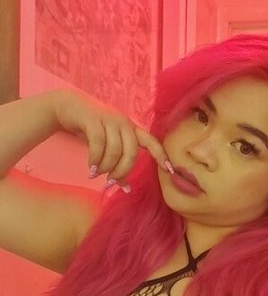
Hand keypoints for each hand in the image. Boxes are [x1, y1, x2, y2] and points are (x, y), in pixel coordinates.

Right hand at [51, 89, 170, 186]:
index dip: (161, 155)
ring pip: (114, 149)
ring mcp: (109, 120)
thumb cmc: (92, 130)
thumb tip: (125, 189)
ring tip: (96, 174)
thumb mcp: (107, 145)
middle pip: (131, 152)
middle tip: (111, 182)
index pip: (151, 142)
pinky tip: (91, 169)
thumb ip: (118, 163)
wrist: (70, 107)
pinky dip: (94, 159)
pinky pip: (97, 143)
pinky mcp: (93, 120)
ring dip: (106, 167)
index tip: (169, 171)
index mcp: (132, 130)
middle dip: (122, 171)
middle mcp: (124, 123)